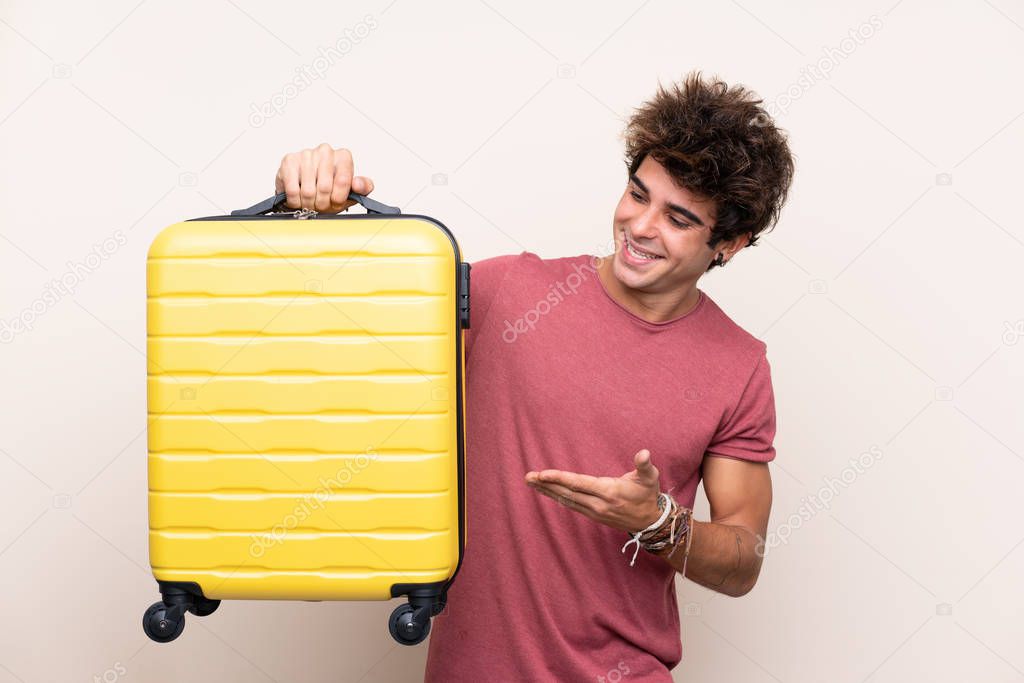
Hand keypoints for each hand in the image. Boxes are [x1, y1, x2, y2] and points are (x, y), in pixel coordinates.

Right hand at [274, 143, 374, 212]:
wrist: (309, 190)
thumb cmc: (332, 190)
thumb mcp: (352, 192)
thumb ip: (363, 188)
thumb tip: (357, 184)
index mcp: (343, 157)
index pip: (343, 181)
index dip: (338, 198)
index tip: (335, 201)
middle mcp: (325, 151)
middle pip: (325, 188)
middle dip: (323, 203)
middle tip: (321, 206)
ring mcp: (306, 154)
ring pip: (308, 191)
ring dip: (308, 203)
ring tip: (310, 202)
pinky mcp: (289, 161)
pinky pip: (292, 189)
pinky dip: (295, 201)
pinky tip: (298, 199)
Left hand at [524, 449, 663, 532]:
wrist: (650, 521)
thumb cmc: (648, 494)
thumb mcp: (650, 478)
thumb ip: (644, 465)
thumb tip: (644, 453)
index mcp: (609, 492)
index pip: (579, 484)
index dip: (560, 479)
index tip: (543, 474)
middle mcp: (598, 504)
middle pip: (567, 493)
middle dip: (546, 485)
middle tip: (528, 477)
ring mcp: (594, 511)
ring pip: (566, 500)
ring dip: (547, 491)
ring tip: (531, 482)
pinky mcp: (593, 515)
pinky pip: (571, 505)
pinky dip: (557, 497)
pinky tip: (546, 491)